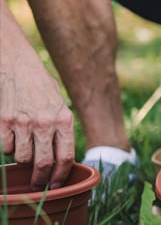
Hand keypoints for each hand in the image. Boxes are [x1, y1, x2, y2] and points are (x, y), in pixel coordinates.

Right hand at [0, 37, 73, 188]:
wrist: (18, 66)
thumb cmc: (41, 87)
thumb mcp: (59, 105)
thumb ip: (60, 129)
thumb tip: (61, 159)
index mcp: (64, 119)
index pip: (66, 157)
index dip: (61, 175)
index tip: (56, 184)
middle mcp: (45, 122)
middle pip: (43, 164)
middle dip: (41, 179)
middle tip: (39, 183)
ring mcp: (23, 123)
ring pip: (22, 158)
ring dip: (23, 160)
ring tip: (25, 149)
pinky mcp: (4, 122)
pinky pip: (6, 148)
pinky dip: (8, 148)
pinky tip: (12, 138)